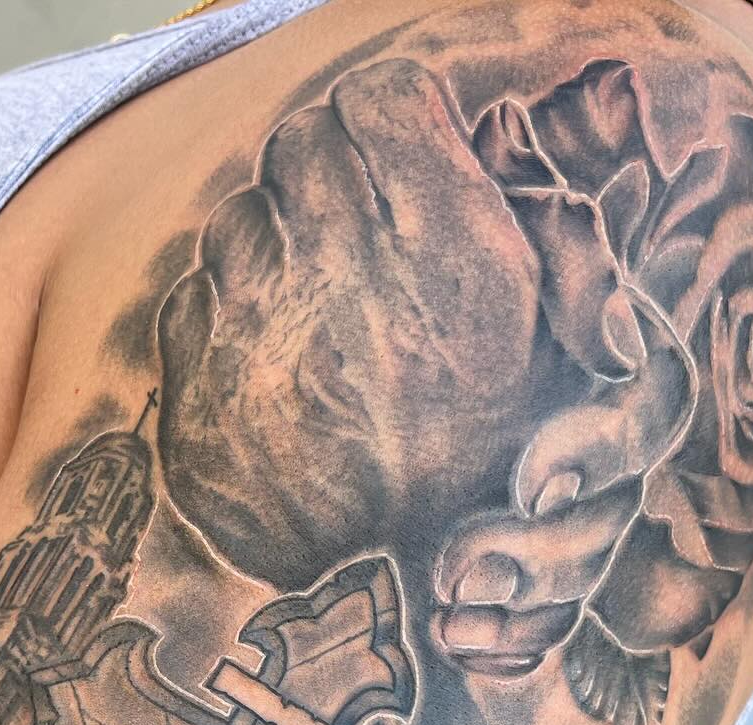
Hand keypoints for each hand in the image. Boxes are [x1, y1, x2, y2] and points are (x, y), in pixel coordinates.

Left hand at [156, 58, 546, 589]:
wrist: (374, 596)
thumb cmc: (479, 476)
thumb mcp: (557, 357)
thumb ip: (549, 239)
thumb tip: (486, 137)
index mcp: (451, 260)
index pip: (385, 99)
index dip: (392, 118)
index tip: (400, 148)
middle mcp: (347, 279)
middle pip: (304, 143)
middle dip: (330, 172)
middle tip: (354, 231)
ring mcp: (257, 331)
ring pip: (241, 216)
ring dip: (273, 245)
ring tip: (313, 312)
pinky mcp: (194, 384)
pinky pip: (195, 295)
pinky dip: (225, 315)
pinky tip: (270, 366)